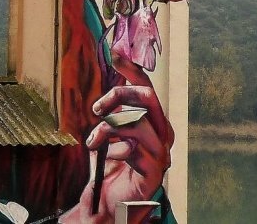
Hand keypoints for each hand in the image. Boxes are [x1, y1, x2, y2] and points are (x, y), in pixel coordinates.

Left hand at [60, 53, 173, 222]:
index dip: (132, 69)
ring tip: (93, 142)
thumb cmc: (109, 167)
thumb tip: (108, 76)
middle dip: (119, 95)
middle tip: (97, 108)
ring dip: (106, 129)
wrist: (108, 202)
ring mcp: (162, 152)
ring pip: (135, 121)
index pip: (146, 87)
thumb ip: (112, 108)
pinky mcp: (154, 170)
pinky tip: (108, 159)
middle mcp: (163, 134)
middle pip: (147, 97)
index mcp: (153, 122)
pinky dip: (113, 151)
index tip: (115, 53)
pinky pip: (132, 148)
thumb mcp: (107, 131)